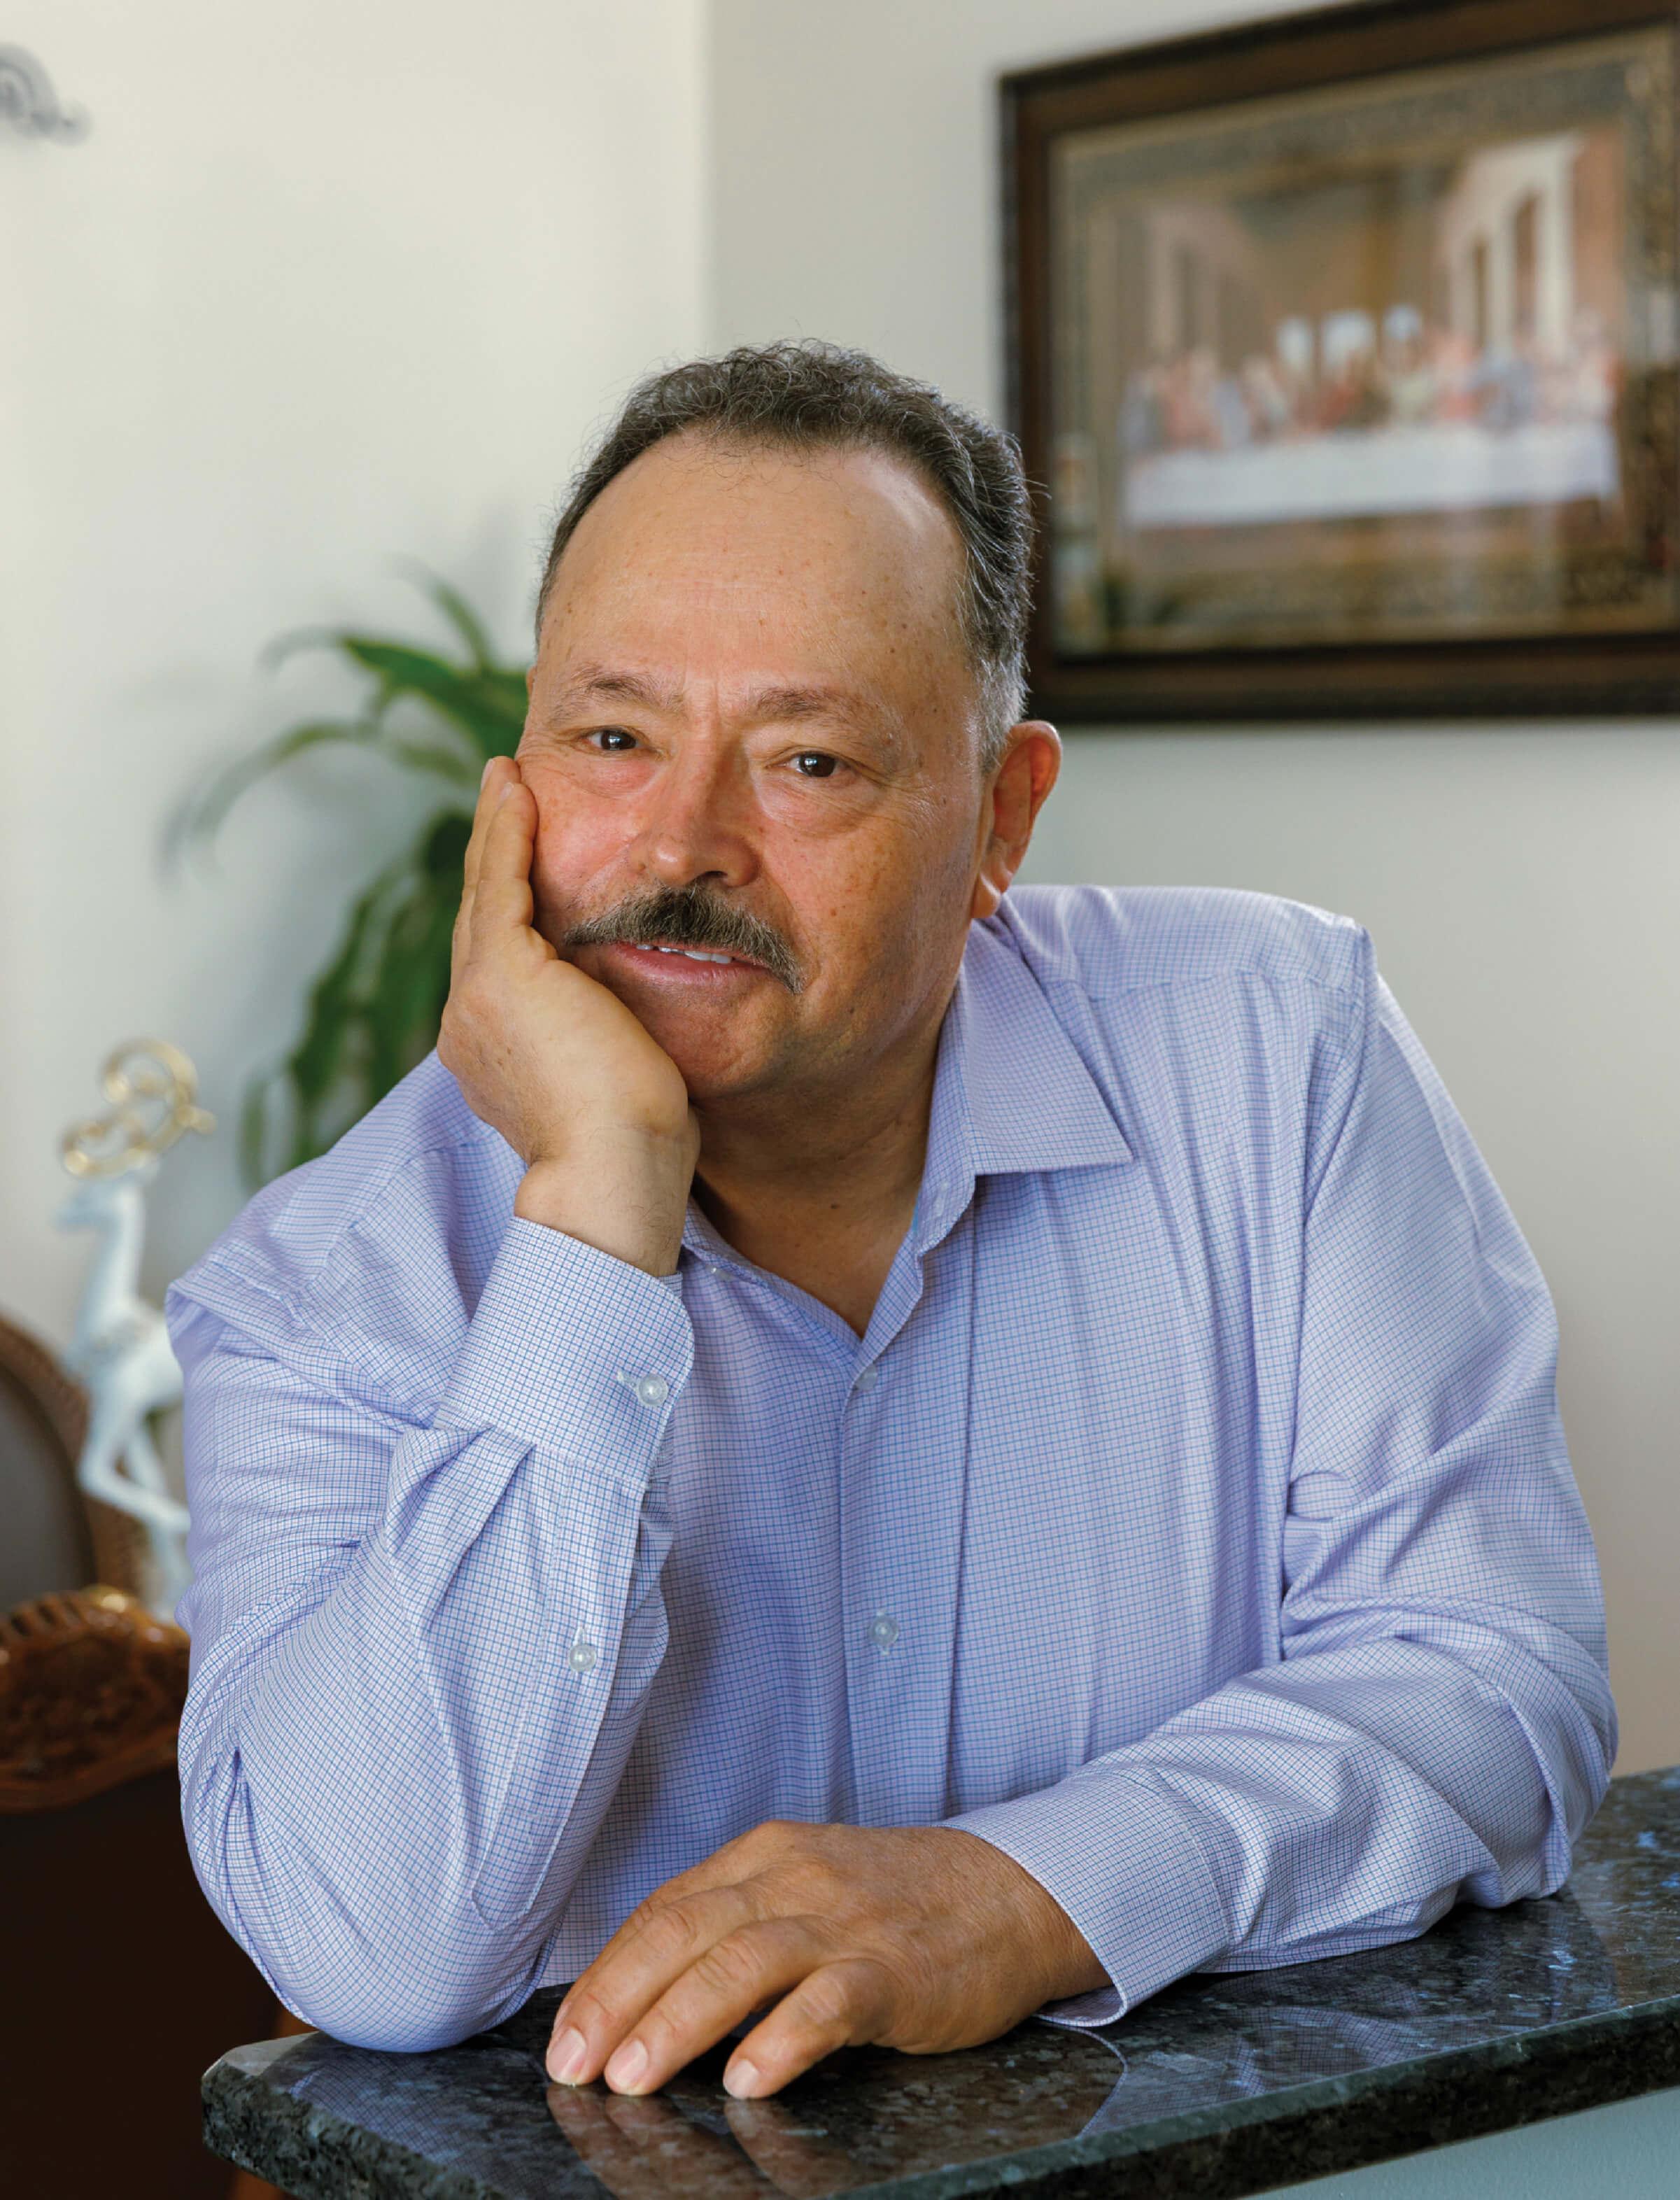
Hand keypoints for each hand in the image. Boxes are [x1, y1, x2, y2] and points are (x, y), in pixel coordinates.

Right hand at [438, 756, 698, 1272]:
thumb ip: (609, 1041)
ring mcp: (476, 997)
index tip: (522, 863)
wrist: (614, 1174)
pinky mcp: (500, 974)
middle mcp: (469, 1022)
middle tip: (504, 794)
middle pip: (482, 915)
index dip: (508, 902)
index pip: (501, 959)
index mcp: (493, 1050)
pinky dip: (507, 832)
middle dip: (492, 852)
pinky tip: (517, 789)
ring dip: (495, 829)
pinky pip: (501, 882)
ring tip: (506, 780)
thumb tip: (636, 1025)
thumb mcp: (617, 1079)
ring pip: (485, 891)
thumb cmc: (636, 1149)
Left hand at [544, 1820, 1106, 2100]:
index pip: (664, 1910)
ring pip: (745, 1960)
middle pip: (688, 1929)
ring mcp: (847, 1922)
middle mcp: (796, 1878)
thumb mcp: (808, 1888)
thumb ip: (737, 1926)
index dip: (606, 1975)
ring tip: (634, 2076)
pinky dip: (783, 2038)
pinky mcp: (896, 1970)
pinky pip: (831, 2000)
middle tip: (575, 2064)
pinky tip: (749, 2077)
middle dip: (620, 1997)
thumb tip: (643, 1997)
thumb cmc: (899, 1902)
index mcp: (765, 1857)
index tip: (564, 2038)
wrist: (1012, 1891)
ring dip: (680, 2018)